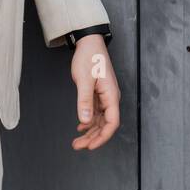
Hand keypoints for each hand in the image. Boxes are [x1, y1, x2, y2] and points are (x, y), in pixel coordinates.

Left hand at [69, 35, 119, 150]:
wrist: (89, 42)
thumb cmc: (90, 57)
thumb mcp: (84, 80)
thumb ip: (84, 101)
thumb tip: (85, 120)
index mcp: (111, 95)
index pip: (112, 123)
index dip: (102, 137)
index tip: (90, 146)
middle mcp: (110, 98)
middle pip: (105, 124)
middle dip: (92, 138)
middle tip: (78, 146)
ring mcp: (105, 96)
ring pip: (100, 120)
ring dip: (90, 131)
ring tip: (77, 141)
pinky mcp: (99, 93)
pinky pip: (96, 112)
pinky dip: (89, 121)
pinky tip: (81, 126)